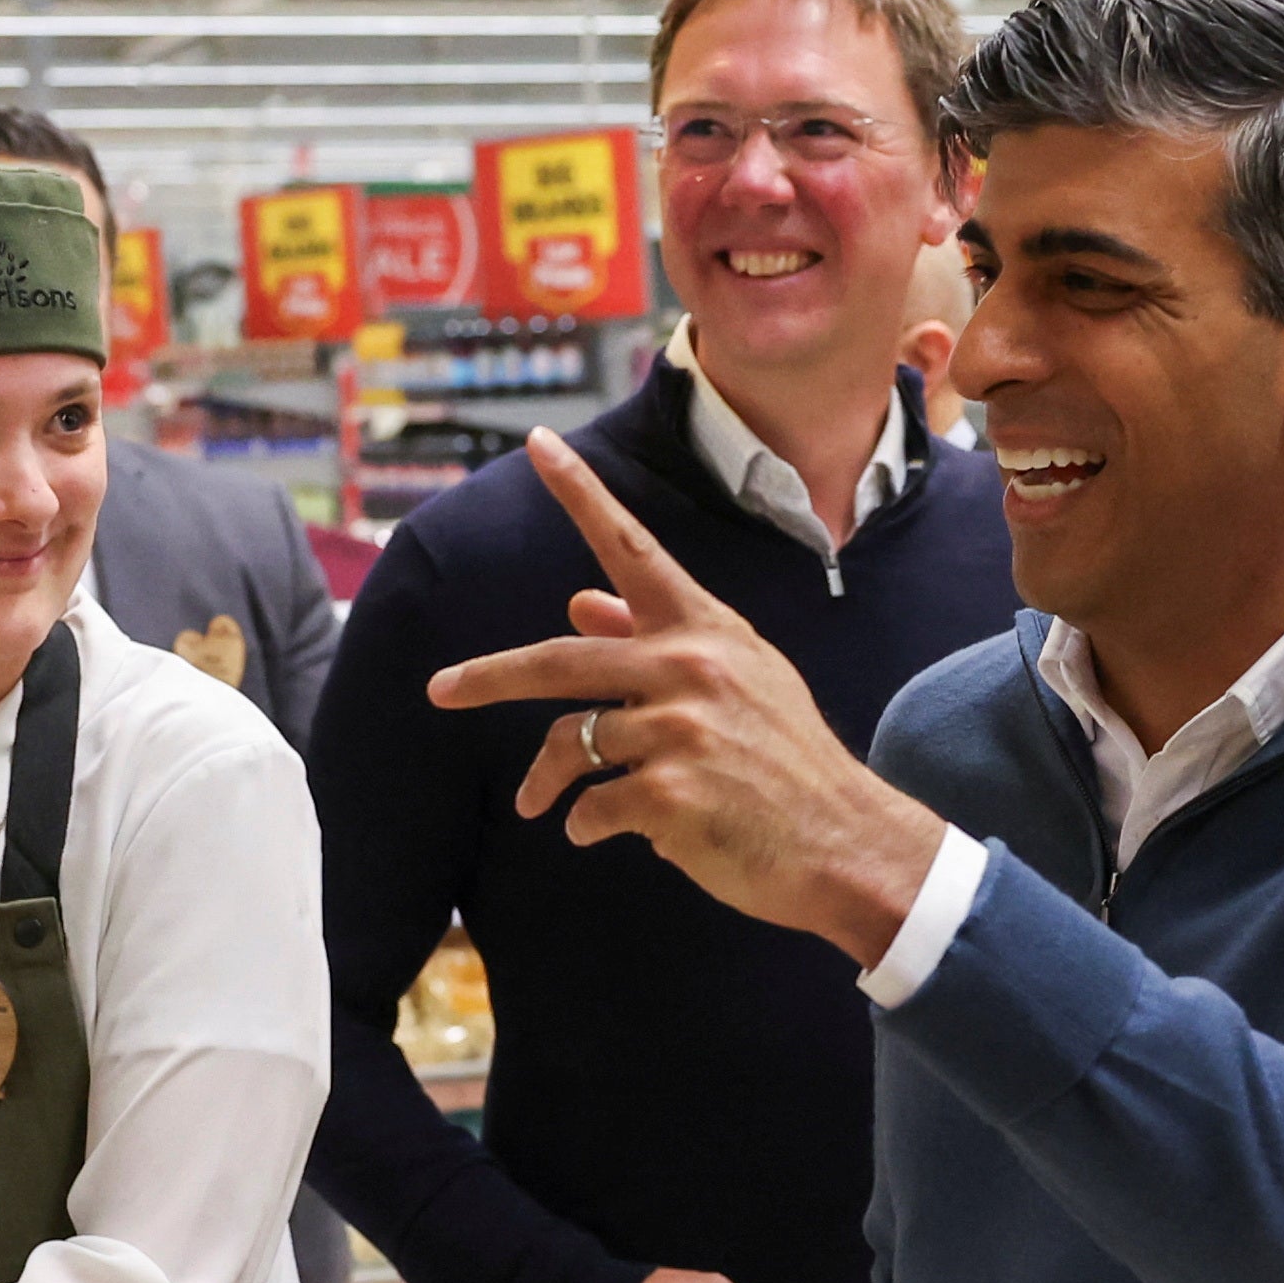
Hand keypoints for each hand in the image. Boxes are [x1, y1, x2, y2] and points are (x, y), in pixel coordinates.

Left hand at [425, 434, 948, 964]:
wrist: (844, 841)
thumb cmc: (785, 762)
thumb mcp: (739, 681)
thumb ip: (656, 640)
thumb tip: (580, 604)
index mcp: (706, 629)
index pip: (631, 548)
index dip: (582, 493)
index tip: (540, 441)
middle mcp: (690, 666)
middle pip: (557, 661)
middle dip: (485, 677)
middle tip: (439, 689)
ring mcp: (679, 729)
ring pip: (570, 744)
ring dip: (547, 783)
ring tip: (542, 806)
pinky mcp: (669, 793)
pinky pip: (590, 807)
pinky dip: (587, 825)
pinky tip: (615, 832)